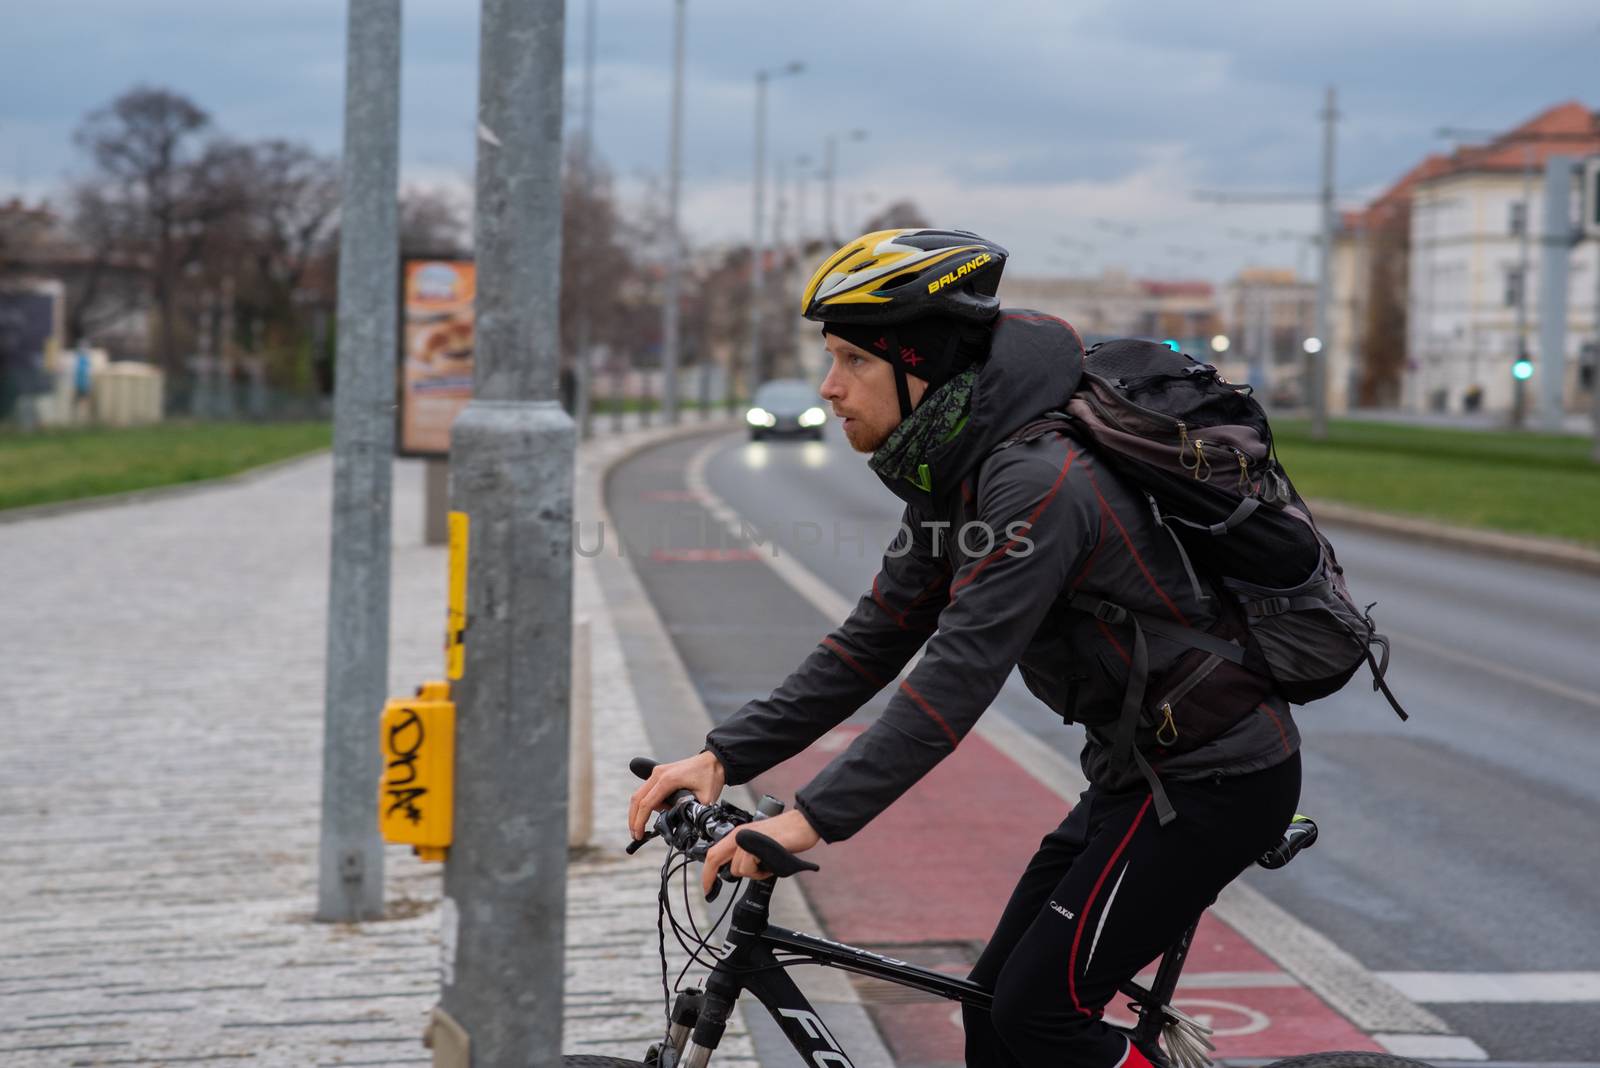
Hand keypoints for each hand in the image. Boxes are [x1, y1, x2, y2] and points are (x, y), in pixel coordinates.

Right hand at [628, 750, 725, 841]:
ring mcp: (658, 772)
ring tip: (650, 824)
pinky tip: (659, 811)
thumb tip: (681, 824)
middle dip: (634, 819)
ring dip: (639, 811)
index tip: (639, 834)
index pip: (647, 804)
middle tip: (636, 834)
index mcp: (668, 780)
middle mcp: (659, 774)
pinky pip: (647, 790)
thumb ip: (692, 812)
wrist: (715, 760)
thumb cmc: (711, 776)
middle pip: (637, 798)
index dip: (640, 821)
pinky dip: (647, 803)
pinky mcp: (660, 773)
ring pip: (639, 794)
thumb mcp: (705, 799)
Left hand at [701, 808, 819, 896]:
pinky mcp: (756, 845)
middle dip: (712, 877)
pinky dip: (762, 871)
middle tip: (710, 892)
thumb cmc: (785, 836)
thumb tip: (735, 871)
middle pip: (715, 859)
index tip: (707, 887)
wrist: (802, 824)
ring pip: (738, 869)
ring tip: (767, 865)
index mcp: (738, 834)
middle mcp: (739, 835)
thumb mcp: (758, 843)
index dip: (707, 871)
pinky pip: (751, 867)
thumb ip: (745, 854)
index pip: (713, 853)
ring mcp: (747, 839)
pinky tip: (772, 863)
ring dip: (753, 873)